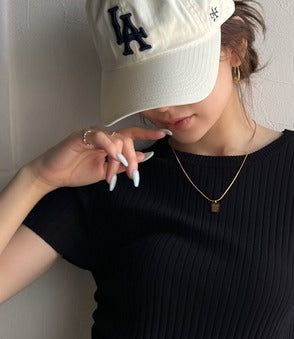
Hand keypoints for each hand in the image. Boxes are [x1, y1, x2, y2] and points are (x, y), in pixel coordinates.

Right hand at [25, 125, 166, 191]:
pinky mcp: (80, 136)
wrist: (55, 176)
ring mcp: (92, 134)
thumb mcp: (107, 171)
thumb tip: (145, 157)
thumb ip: (124, 164)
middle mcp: (103, 136)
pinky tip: (113, 158)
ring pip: (116, 140)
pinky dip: (110, 148)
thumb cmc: (77, 171)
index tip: (165, 133)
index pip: (131, 134)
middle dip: (133, 159)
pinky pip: (100, 137)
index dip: (148, 133)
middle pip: (127, 139)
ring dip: (120, 160)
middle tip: (133, 176)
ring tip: (114, 176)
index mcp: (110, 143)